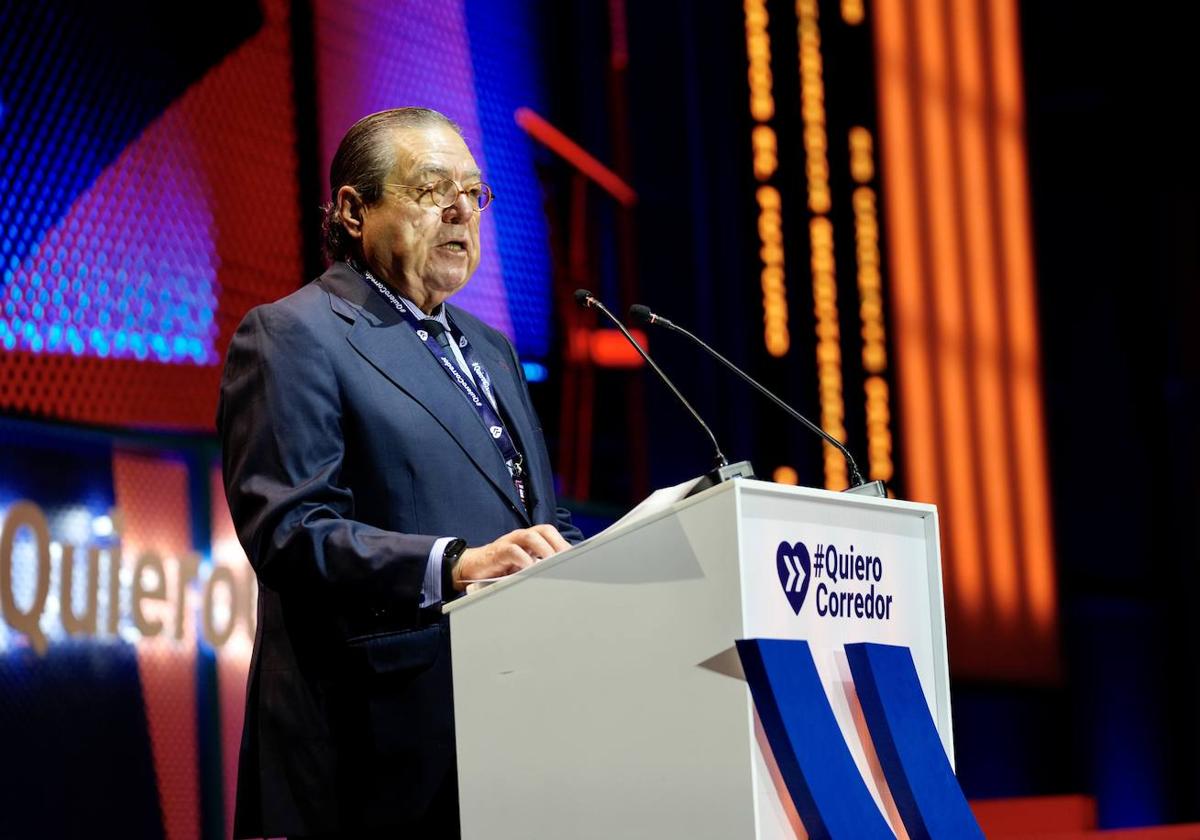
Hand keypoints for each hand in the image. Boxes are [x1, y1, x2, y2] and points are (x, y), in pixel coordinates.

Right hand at [453, 525, 570, 590]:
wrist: (472, 567)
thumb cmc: (501, 567)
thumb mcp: (524, 566)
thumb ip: (539, 566)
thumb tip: (562, 574)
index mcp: (530, 538)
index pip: (551, 534)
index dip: (564, 543)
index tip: (577, 557)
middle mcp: (521, 537)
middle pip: (544, 530)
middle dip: (557, 544)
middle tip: (566, 560)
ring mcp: (509, 542)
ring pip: (530, 536)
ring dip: (544, 549)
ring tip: (552, 563)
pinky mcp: (498, 552)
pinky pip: (513, 551)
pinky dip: (524, 559)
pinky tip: (530, 569)